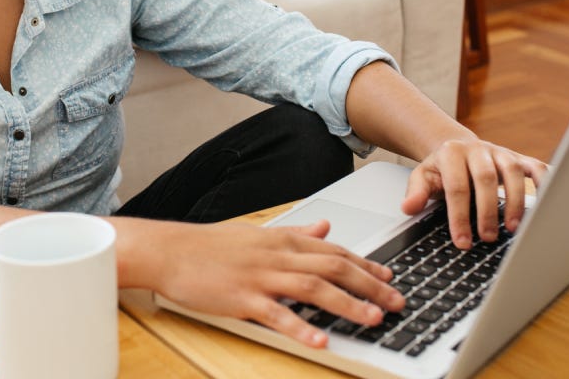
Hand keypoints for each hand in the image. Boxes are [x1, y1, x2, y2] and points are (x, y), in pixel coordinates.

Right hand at [137, 219, 404, 348]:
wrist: (171, 251)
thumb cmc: (211, 245)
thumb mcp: (258, 233)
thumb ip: (295, 233)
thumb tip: (325, 227)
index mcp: (284, 239)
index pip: (335, 250)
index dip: (366, 264)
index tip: (390, 278)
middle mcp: (278, 255)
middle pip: (334, 268)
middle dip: (370, 285)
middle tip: (396, 302)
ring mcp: (261, 277)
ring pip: (314, 288)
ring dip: (347, 304)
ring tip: (373, 319)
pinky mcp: (243, 298)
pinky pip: (278, 315)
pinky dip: (301, 328)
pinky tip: (321, 340)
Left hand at [402, 134, 547, 248]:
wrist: (458, 149)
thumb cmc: (442, 169)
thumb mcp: (422, 177)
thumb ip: (416, 192)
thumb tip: (408, 207)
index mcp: (452, 153)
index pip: (456, 186)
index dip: (459, 216)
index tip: (462, 241)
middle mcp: (478, 149)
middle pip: (485, 178)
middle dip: (487, 211)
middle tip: (486, 237)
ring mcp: (501, 152)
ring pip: (512, 171)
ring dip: (515, 201)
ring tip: (511, 228)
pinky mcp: (519, 157)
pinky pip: (536, 167)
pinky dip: (544, 183)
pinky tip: (546, 203)